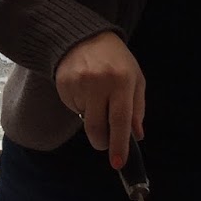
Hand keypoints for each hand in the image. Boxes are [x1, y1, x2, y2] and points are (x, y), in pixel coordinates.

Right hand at [54, 31, 144, 168]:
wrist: (84, 37)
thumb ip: (137, 108)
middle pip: (97, 127)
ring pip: (84, 120)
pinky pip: (73, 108)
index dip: (119, 145)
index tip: (118, 163)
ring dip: (92, 117)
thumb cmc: (115, 60)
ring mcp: (78, 83)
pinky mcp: (63, 85)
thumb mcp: (135, 79)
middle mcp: (99, 82)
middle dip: (101, 141)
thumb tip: (136, 135)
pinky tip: (84, 89)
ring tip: (96, 97)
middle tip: (105, 140)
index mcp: (122, 81)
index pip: (120, 120)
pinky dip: (80, 106)